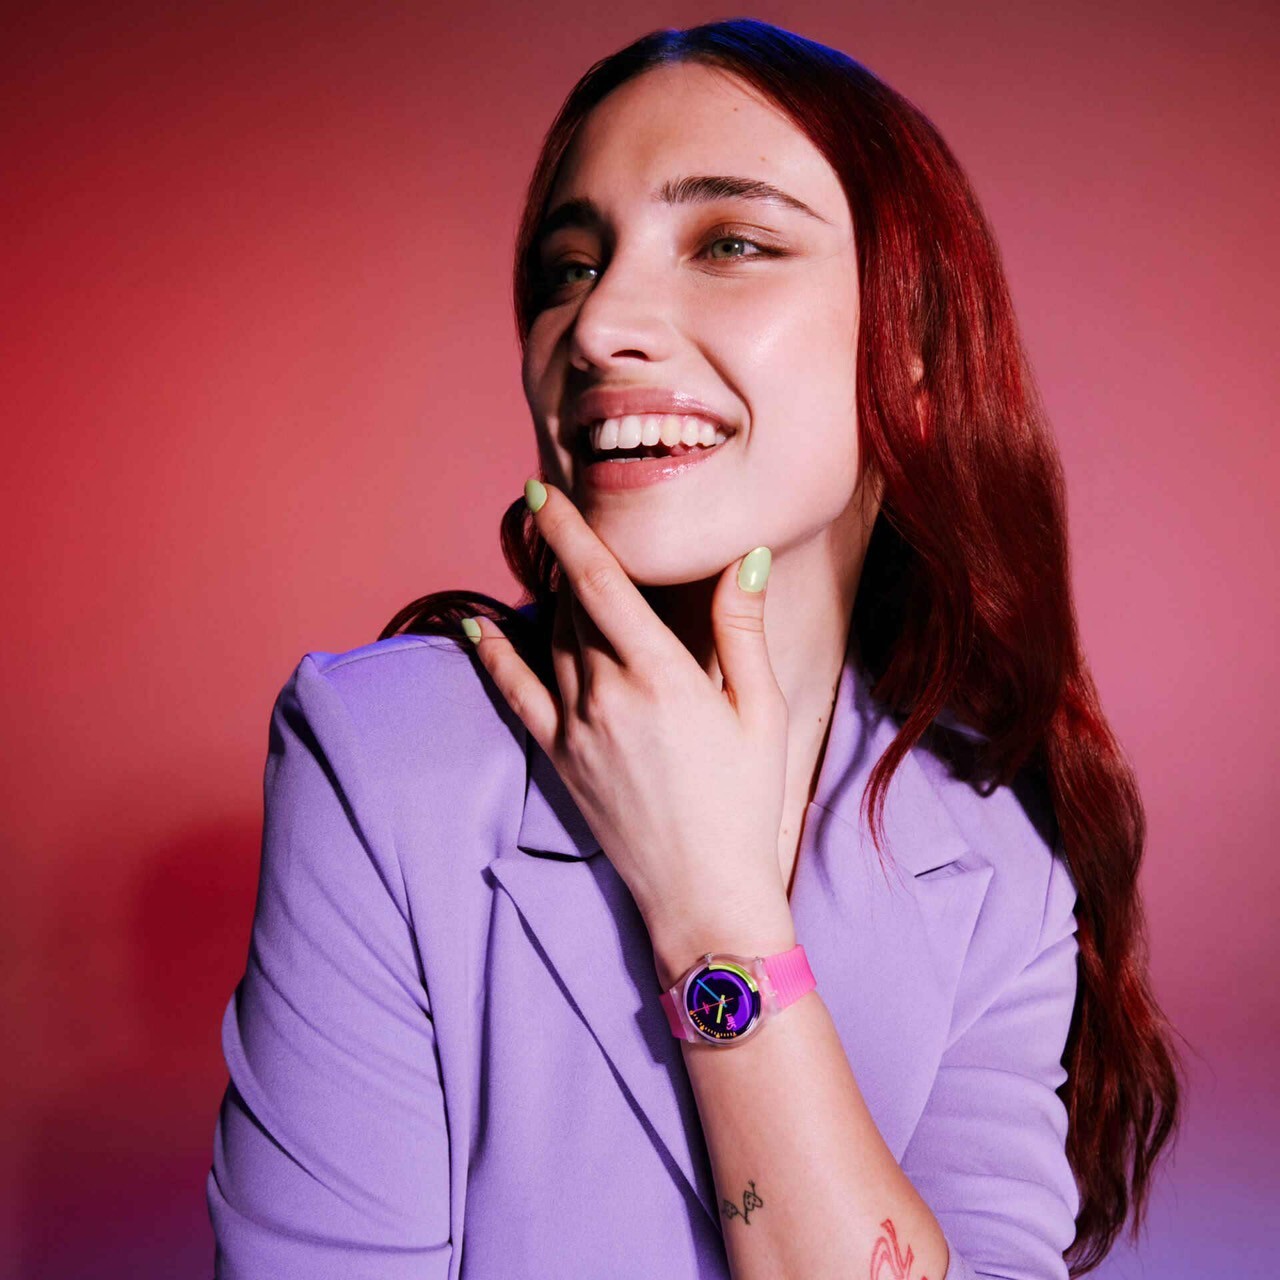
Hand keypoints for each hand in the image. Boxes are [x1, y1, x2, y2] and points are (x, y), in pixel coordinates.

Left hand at [465, 479, 793, 966]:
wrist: (704, 892)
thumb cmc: (746, 802)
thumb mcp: (761, 713)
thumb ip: (743, 631)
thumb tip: (745, 558)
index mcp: (663, 677)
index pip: (600, 583)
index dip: (569, 531)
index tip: (543, 491)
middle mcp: (608, 695)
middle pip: (573, 605)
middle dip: (564, 557)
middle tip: (559, 517)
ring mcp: (576, 729)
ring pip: (550, 641)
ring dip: (549, 597)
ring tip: (551, 561)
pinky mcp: (559, 759)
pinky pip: (515, 695)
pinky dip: (492, 656)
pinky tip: (474, 625)